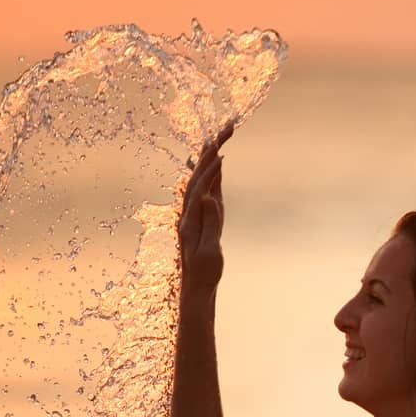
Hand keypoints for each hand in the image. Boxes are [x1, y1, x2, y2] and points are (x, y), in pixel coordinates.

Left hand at [178, 119, 234, 296]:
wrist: (195, 288)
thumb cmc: (204, 274)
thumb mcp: (209, 251)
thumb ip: (211, 223)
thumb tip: (210, 196)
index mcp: (190, 219)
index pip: (201, 187)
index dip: (211, 170)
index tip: (222, 152)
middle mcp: (188, 213)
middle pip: (198, 174)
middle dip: (211, 150)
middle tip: (227, 128)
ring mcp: (192, 214)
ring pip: (199, 177)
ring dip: (209, 155)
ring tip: (219, 135)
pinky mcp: (199, 217)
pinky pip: (202, 187)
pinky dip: (208, 171)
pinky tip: (212, 162)